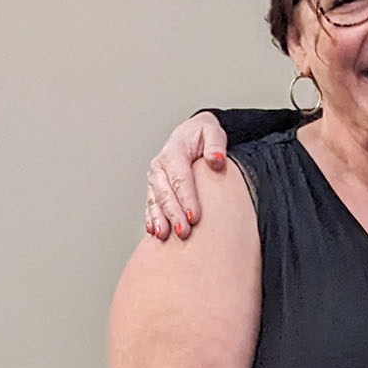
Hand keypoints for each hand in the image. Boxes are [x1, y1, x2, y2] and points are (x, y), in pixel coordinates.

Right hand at [146, 113, 228, 239]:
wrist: (191, 134)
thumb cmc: (203, 135)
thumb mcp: (213, 131)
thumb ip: (215, 143)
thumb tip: (216, 159)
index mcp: (174, 152)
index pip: (180, 178)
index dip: (186, 198)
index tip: (194, 217)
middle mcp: (160, 166)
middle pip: (165, 193)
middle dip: (173, 214)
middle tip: (183, 232)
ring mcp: (155, 179)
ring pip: (155, 201)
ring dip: (159, 219)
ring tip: (164, 235)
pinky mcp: (154, 189)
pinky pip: (151, 205)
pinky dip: (151, 218)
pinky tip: (154, 231)